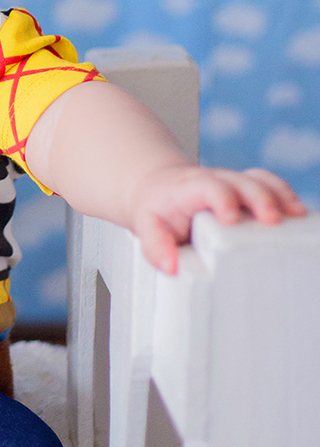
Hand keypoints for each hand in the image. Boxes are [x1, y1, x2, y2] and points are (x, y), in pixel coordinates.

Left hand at [130, 164, 305, 273]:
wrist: (158, 188)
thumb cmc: (157, 210)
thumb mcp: (146, 227)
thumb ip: (155, 246)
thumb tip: (171, 267)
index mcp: (190, 188)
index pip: (209, 187)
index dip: (222, 199)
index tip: (231, 219)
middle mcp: (215, 179)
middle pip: (242, 181)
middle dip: (259, 199)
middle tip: (273, 220)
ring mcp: (233, 182)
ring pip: (260, 180)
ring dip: (281, 195)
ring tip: (299, 216)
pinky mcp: (247, 188)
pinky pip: (270, 184)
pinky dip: (286, 196)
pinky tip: (300, 215)